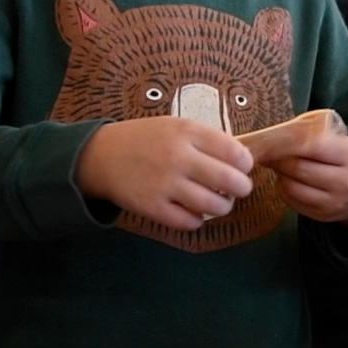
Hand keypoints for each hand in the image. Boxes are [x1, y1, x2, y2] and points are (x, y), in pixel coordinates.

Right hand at [75, 117, 254, 230]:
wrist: (101, 155)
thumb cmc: (145, 139)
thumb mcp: (175, 126)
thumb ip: (206, 139)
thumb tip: (240, 159)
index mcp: (187, 132)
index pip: (235, 152)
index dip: (245, 164)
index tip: (243, 167)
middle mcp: (178, 157)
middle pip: (230, 181)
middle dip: (242, 188)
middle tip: (238, 189)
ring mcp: (165, 184)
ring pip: (214, 206)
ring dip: (222, 206)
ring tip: (218, 202)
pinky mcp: (152, 207)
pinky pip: (190, 222)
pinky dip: (197, 220)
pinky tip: (194, 212)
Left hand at [271, 133, 347, 225]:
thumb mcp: (343, 142)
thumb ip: (316, 135)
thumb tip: (277, 134)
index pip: (312, 146)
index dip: (288, 143)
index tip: (273, 139)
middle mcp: (344, 182)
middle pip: (298, 168)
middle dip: (279, 159)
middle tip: (271, 152)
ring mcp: (333, 202)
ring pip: (291, 187)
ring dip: (280, 174)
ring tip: (281, 166)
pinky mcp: (322, 216)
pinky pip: (291, 201)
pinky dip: (283, 189)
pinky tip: (288, 180)